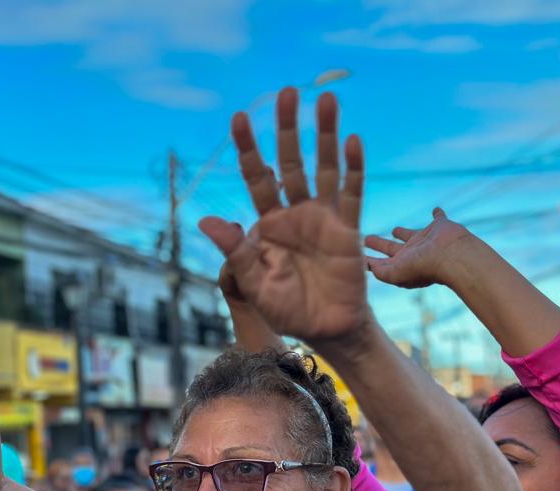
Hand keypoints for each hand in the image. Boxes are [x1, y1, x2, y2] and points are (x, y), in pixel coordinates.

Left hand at [200, 89, 369, 341]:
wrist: (324, 329)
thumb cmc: (285, 309)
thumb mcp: (252, 282)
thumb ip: (235, 251)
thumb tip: (206, 220)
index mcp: (268, 224)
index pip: (257, 177)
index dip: (249, 148)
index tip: (240, 117)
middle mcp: (295, 213)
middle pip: (290, 162)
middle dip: (288, 128)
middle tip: (287, 91)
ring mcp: (324, 219)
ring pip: (324, 168)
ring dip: (325, 135)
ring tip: (327, 99)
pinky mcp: (348, 230)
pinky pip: (352, 194)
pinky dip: (353, 168)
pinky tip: (352, 141)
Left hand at [364, 208, 488, 288]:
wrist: (452, 255)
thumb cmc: (423, 267)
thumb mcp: (394, 273)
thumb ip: (379, 270)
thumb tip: (367, 265)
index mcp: (401, 265)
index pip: (380, 262)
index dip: (369, 261)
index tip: (355, 256)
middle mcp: (412, 253)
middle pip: (391, 248)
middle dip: (379, 243)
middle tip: (367, 238)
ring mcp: (426, 240)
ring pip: (410, 234)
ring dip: (402, 232)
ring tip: (394, 229)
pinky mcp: (440, 227)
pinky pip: (438, 218)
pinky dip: (437, 214)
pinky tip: (435, 209)